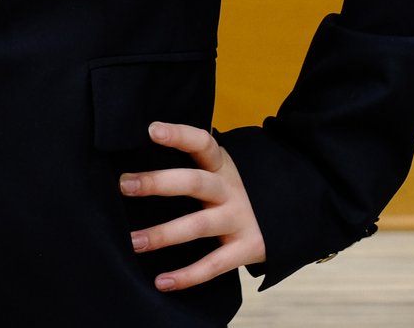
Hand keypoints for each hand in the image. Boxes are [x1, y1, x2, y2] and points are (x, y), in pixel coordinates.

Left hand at [118, 121, 266, 291]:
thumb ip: (189, 166)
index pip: (203, 143)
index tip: (152, 130)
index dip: (179, 135)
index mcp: (222, 166)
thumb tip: (135, 162)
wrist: (289, 216)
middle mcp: (230, 189)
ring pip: (199, 225)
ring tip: (134, 242)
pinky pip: (214, 265)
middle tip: (124, 184)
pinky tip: (161, 282)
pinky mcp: (247, 248)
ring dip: (164, 234)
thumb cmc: (232, 193)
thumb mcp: (220, 172)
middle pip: (194, 182)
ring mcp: (239, 219)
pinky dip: (188, 276)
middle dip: (158, 183)